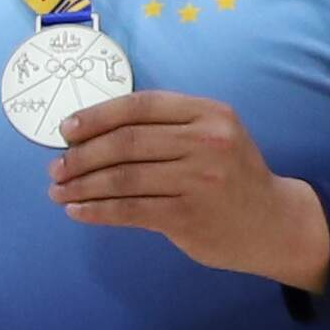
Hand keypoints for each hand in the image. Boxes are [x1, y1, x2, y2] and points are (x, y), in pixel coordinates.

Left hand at [48, 88, 329, 286]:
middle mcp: (207, 142)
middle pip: (126, 142)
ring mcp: (199, 180)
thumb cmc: (231, 175)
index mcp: (209, 113)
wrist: (273, 223)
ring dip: (82, 185)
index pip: (140, 106)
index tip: (65, 130)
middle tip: (55, 167)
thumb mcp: (213, 135)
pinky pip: (130, 210)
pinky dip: (97, 210)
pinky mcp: (188, 215)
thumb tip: (92, 131)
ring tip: (57, 191)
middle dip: (81, 155)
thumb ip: (167, 127)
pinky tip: (77, 211)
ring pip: (123, 177)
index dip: (97, 116)